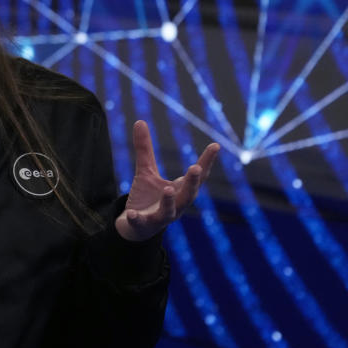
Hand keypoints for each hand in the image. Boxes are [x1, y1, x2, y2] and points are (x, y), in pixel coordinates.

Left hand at [115, 120, 219, 241]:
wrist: (136, 226)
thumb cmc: (148, 197)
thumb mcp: (146, 171)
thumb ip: (145, 149)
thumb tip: (139, 121)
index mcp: (180, 189)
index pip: (198, 175)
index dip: (207, 161)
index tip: (215, 146)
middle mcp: (176, 204)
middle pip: (189, 194)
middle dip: (193, 182)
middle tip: (196, 168)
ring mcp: (162, 217)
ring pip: (170, 210)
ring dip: (171, 200)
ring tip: (169, 188)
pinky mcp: (145, 225)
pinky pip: (143, 222)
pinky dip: (138, 218)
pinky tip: (132, 213)